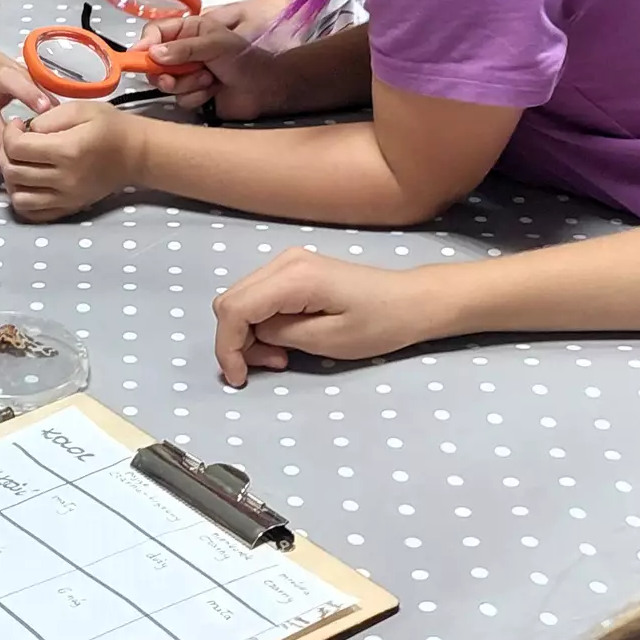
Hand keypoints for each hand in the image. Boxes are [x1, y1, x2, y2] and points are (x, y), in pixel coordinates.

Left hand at [0, 93, 134, 220]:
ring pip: (18, 196)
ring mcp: (66, 198)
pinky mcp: (68, 208)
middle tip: (16, 142)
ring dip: (11, 178)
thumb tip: (25, 131)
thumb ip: (48, 117)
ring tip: (20, 163)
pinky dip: (22, 199)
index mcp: (67, 150)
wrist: (135, 154)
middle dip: (5, 153)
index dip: (9, 133)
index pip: (17, 148)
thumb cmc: (110, 126)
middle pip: (13, 172)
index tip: (18, 124)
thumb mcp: (81, 108)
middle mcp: (64, 179)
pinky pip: (32, 213)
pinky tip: (28, 182)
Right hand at [140, 0, 288, 120]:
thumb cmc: (246, 57)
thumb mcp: (216, 43)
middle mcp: (184, 52)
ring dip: (187, 84)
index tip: (139, 55)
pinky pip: (180, 100)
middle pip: (154, 62)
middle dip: (164, 72)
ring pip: (166, 84)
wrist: (268, 87)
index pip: (155, 32)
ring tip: (209, 79)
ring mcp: (188, 74)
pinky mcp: (194, 95)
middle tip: (171, 78)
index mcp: (189, 31)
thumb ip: (184, 48)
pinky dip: (197, 97)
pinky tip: (213, 91)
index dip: (145, 44)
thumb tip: (153, 54)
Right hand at [212, 247, 426, 386]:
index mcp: (293, 277)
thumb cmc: (379, 324)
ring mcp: (287, 262)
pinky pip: (258, 297)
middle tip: (271, 364)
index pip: (234, 309)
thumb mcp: (328, 340)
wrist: (411, 301)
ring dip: (249, 334)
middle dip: (237, 341)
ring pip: (241, 300)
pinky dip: (261, 323)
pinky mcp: (293, 270)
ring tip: (283, 355)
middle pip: (230, 302)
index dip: (227, 347)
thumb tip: (255, 335)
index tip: (239, 377)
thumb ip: (281, 335)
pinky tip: (286, 339)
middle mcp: (283, 261)